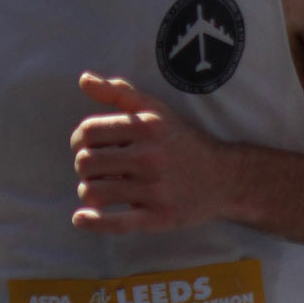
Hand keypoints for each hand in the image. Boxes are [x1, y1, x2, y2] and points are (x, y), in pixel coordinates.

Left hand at [70, 73, 220, 234]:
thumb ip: (118, 92)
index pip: (89, 131)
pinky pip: (116, 223)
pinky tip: (81, 218)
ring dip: (89, 192)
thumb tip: (84, 79)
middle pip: (86, 163)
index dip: (79, 139)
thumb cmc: (181, 141)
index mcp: (146, 126)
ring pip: (95, 193)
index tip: (86, 146)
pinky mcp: (159, 217)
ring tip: (100, 189)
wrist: (224, 178)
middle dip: (84, 167)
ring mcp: (154, 189)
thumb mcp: (155, 110)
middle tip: (96, 169)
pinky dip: (93, 223)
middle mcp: (150, 156)